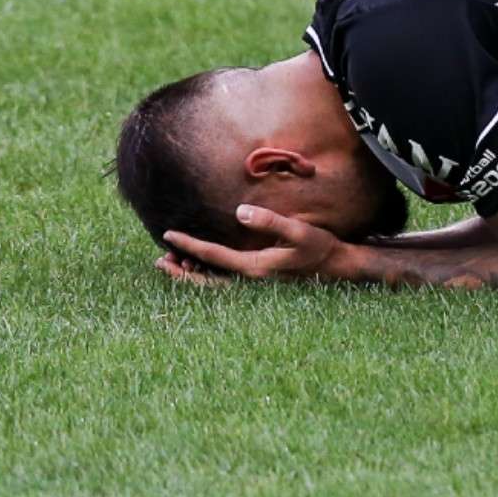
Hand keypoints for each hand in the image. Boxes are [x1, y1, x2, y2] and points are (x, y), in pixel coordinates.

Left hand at [159, 205, 348, 283]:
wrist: (338, 269)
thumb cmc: (319, 249)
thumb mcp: (299, 232)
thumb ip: (270, 221)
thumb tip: (239, 211)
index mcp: (255, 268)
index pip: (212, 256)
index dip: (189, 244)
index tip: (168, 234)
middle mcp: (250, 281)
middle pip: (206, 280)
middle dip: (181, 271)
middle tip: (159, 261)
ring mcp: (254, 285)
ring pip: (214, 284)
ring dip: (192, 275)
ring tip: (173, 264)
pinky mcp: (259, 281)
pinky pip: (225, 283)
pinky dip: (208, 276)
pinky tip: (200, 267)